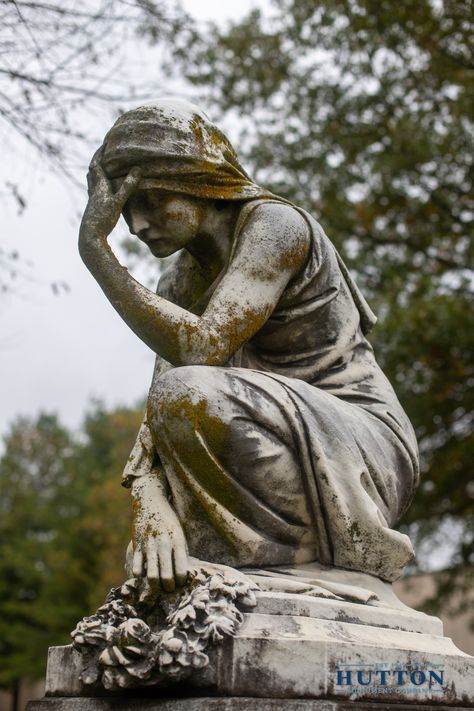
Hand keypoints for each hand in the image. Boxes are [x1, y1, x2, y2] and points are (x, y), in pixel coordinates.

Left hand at [79, 149, 140, 245]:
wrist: (90, 237)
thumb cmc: (103, 219)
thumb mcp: (118, 201)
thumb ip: (128, 186)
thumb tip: (138, 169)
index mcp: (98, 186)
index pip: (97, 164)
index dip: (100, 152)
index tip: (106, 142)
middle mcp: (93, 191)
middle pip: (92, 171)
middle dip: (97, 160)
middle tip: (103, 151)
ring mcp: (93, 200)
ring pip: (92, 182)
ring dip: (95, 172)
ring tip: (101, 167)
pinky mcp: (94, 209)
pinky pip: (95, 192)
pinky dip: (98, 185)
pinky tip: (103, 191)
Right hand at [131, 473, 189, 591]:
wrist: (150, 502)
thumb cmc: (169, 521)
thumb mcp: (180, 533)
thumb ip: (182, 551)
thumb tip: (184, 574)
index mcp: (178, 541)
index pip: (182, 570)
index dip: (181, 582)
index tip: (180, 583)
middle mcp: (164, 544)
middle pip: (167, 576)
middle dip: (169, 588)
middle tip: (169, 589)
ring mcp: (149, 545)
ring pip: (151, 575)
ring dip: (155, 585)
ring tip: (158, 586)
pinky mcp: (137, 545)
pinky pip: (137, 567)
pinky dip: (140, 575)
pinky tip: (143, 575)